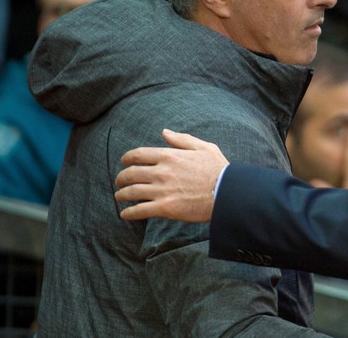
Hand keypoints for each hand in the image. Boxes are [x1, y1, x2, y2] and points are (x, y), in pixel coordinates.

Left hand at [114, 129, 228, 221]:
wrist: (228, 193)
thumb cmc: (219, 169)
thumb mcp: (204, 147)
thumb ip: (182, 139)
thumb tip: (165, 132)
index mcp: (169, 155)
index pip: (138, 154)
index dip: (127, 158)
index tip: (124, 162)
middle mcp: (162, 172)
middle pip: (131, 173)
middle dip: (121, 178)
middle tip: (119, 182)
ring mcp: (162, 190)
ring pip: (131, 192)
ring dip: (122, 195)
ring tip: (120, 197)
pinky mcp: (165, 208)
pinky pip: (140, 210)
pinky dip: (129, 213)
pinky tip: (125, 214)